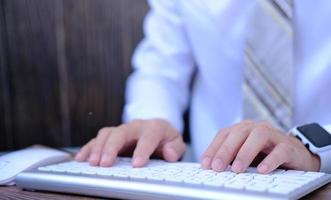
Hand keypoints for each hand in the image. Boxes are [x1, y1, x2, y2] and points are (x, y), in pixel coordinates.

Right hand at [75, 119, 185, 166]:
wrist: (157, 128)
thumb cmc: (165, 138)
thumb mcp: (176, 143)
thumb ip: (175, 148)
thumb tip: (168, 153)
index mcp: (153, 127)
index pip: (148, 137)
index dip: (142, 150)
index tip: (137, 164)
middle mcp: (135, 126)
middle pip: (121, 132)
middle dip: (112, 147)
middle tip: (105, 164)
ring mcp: (122, 130)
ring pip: (107, 133)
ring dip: (98, 148)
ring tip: (92, 163)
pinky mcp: (112, 136)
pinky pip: (97, 138)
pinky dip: (88, 148)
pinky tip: (81, 158)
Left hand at [201, 120, 319, 173]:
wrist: (297, 155)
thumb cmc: (265, 155)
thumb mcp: (244, 155)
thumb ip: (230, 157)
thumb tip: (211, 168)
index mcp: (243, 129)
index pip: (224, 134)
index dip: (213, 148)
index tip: (205, 164)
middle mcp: (256, 128)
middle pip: (238, 133)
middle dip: (225, 150)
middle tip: (217, 167)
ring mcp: (274, 135)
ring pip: (258, 136)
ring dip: (245, 152)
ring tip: (237, 169)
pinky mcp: (290, 146)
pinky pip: (280, 150)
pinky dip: (270, 160)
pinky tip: (262, 171)